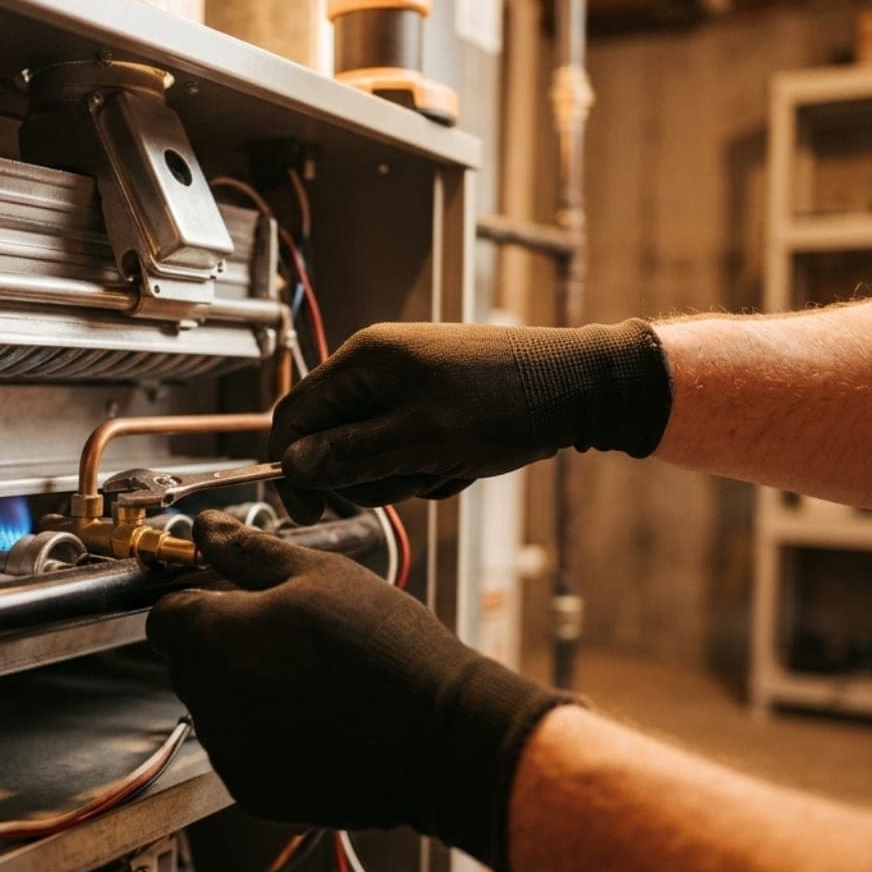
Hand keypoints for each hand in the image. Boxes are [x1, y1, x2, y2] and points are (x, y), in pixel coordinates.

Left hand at [147, 512, 572, 871]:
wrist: (441, 737)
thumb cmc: (385, 646)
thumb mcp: (319, 576)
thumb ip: (247, 551)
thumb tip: (205, 526)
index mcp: (217, 637)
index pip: (165, 617)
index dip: (196, 603)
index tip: (233, 601)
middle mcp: (209, 698)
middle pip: (189, 663)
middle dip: (223, 647)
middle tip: (288, 637)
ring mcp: (229, 750)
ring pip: (215, 709)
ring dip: (244, 692)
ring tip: (313, 680)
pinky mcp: (254, 790)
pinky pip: (242, 752)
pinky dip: (266, 738)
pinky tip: (317, 722)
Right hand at [270, 319, 672, 522]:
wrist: (579, 387)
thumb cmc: (507, 403)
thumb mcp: (422, 439)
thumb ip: (350, 454)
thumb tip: (293, 467)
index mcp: (363, 360)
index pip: (293, 416)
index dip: (293, 468)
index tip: (309, 510)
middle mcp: (375, 367)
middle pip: (330, 440)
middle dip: (368, 474)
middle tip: (413, 479)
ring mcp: (403, 386)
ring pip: (369, 453)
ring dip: (405, 474)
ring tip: (449, 465)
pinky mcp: (429, 404)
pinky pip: (404, 451)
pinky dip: (429, 467)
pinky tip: (464, 460)